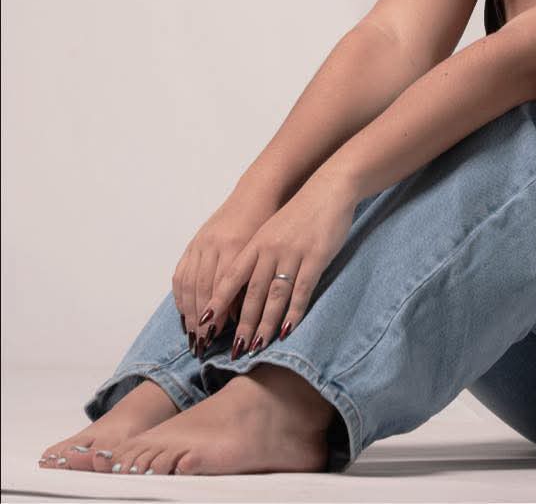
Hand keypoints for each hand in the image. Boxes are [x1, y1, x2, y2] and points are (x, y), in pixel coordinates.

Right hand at [172, 191, 279, 355]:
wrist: (259, 193)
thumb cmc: (271, 224)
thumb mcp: (267, 250)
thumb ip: (254, 278)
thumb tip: (241, 316)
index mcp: (236, 246)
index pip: (222, 287)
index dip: (219, 313)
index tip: (219, 338)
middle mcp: (215, 244)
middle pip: (203, 289)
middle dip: (201, 320)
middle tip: (202, 345)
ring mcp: (202, 243)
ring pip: (190, 283)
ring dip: (188, 311)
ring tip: (192, 335)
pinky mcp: (195, 242)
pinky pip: (181, 273)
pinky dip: (181, 295)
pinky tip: (184, 312)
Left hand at [197, 177, 357, 357]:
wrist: (328, 189)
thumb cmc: (299, 214)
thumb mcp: (272, 231)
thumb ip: (259, 256)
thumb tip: (245, 290)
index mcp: (256, 243)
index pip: (231, 278)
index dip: (218, 302)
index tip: (205, 324)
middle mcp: (270, 249)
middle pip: (252, 292)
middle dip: (242, 324)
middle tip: (234, 349)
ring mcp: (293, 253)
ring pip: (275, 295)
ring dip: (265, 323)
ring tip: (257, 346)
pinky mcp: (316, 257)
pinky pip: (302, 290)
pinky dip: (294, 312)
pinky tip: (288, 329)